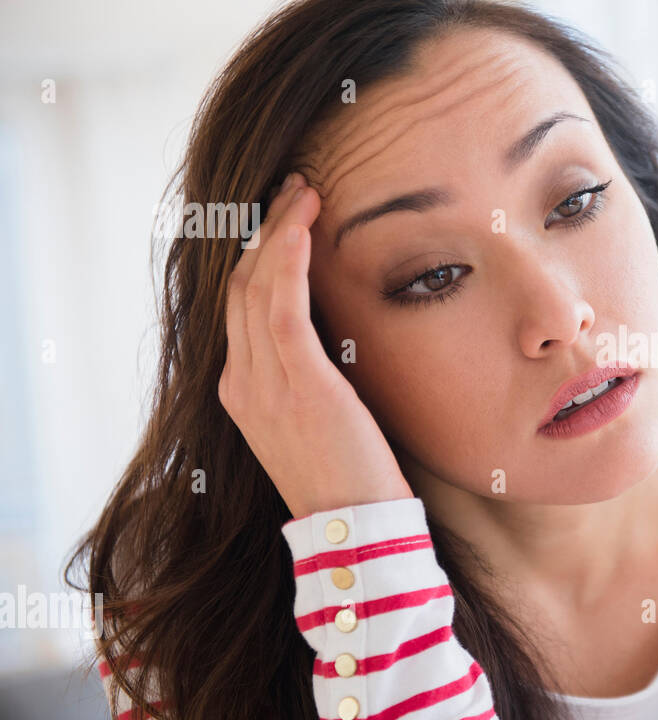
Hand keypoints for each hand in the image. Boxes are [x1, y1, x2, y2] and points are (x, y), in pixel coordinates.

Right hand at [219, 172, 413, 520]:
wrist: (355, 530)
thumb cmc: (350, 477)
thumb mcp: (320, 419)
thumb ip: (312, 376)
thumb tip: (334, 338)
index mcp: (243, 391)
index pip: (242, 305)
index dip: (261, 254)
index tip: (288, 218)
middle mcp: (242, 383)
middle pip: (241, 285)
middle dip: (265, 230)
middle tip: (295, 189)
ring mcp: (262, 384)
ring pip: (256, 285)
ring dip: (279, 230)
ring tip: (305, 191)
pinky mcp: (297, 384)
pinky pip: (281, 305)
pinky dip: (288, 258)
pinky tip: (303, 225)